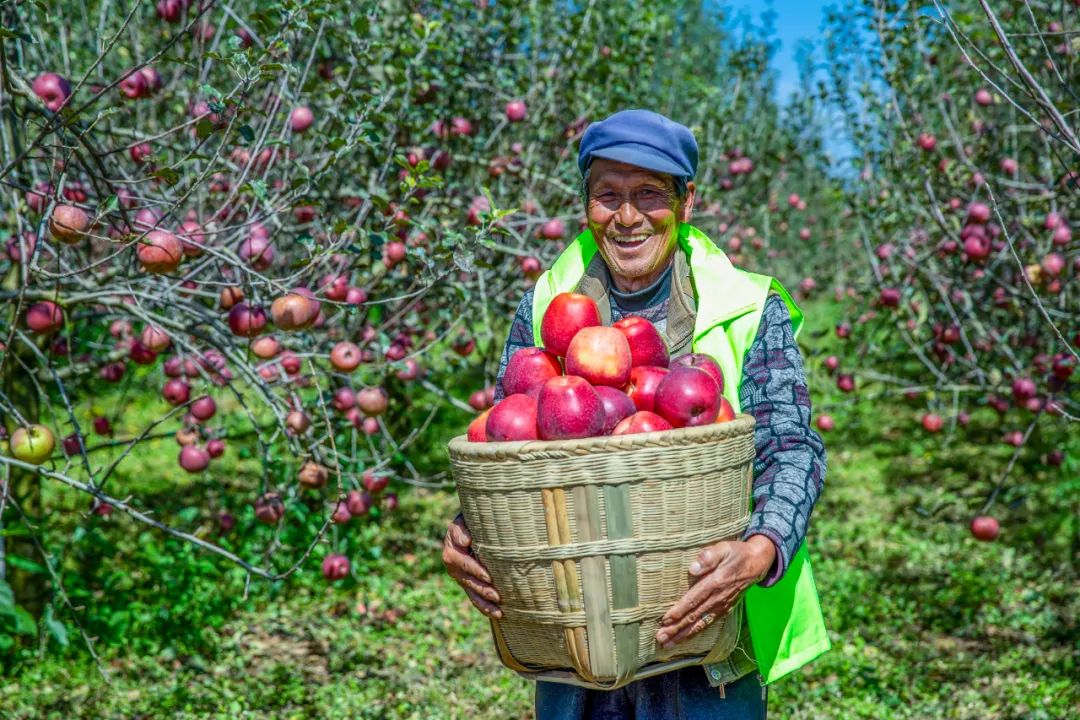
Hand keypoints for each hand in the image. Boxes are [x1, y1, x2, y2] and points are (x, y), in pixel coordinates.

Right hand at [442, 513, 502, 618]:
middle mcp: (452, 564)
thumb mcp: (464, 518)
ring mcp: (459, 575)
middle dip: (482, 588)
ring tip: (499, 608)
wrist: (469, 523)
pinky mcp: (467, 583)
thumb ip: (462, 528)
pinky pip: (474, 598)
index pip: (462, 562)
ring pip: (471, 591)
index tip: (488, 576)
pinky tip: (498, 614)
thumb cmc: (471, 519)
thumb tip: (466, 542)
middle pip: (468, 579)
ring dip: (485, 601)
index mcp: (451, 548)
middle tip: (497, 594)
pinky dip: (485, 607)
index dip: (474, 569)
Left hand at [653, 535, 775, 649]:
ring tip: (668, 643)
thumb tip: (693, 568)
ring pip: (700, 624)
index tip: (665, 620)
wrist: (757, 563)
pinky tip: (685, 638)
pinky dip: (696, 632)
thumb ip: (709, 557)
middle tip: (660, 638)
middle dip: (677, 629)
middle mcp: (718, 598)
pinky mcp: (725, 609)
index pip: (694, 600)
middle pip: (694, 616)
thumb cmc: (736, 552)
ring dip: (684, 635)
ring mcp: (722, 606)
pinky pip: (709, 623)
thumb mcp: (724, 548)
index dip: (679, 611)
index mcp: (715, 583)